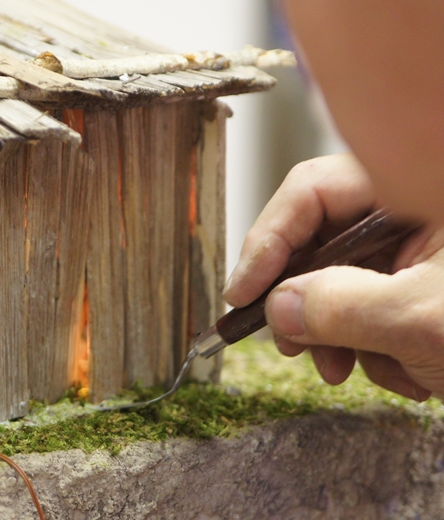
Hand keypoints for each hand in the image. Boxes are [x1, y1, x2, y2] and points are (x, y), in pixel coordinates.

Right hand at [224, 153, 443, 400]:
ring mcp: (428, 249)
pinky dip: (382, 346)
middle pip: (326, 240)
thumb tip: (279, 308)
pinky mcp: (434, 284)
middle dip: (308, 301)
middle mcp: (418, 211)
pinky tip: (408, 372)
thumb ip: (342, 307)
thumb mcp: (429, 317)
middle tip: (293, 346)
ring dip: (346, 335)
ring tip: (355, 371)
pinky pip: (381, 307)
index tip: (244, 295)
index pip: (313, 192)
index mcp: (420, 185)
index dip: (268, 241)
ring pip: (350, 281)